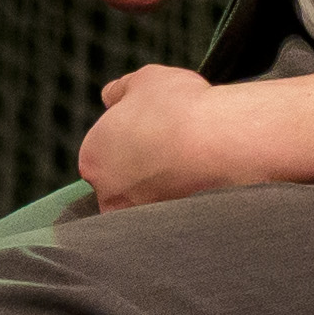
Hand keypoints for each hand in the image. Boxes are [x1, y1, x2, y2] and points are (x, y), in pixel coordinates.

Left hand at [78, 63, 243, 209]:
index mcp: (93, 159)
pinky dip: (181, 208)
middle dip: (142, 172)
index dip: (128, 142)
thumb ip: (120, 91)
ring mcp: (138, 218)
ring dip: (162, 191)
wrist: (220, 141)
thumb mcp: (144, 81)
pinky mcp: (167, 233)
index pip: (102, 156)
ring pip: (146, 205)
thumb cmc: (180, 109)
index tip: (152, 134)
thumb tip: (110, 96)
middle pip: (120, 185)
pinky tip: (199, 189)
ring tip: (188, 169)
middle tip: (170, 153)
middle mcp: (108, 194)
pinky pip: (170, 221)